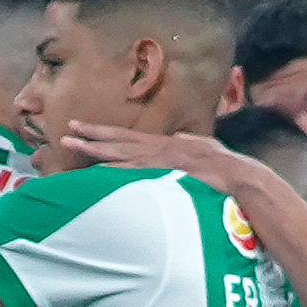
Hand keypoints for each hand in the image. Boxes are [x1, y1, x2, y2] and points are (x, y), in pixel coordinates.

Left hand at [63, 121, 259, 191]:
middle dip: (91, 135)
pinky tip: (94, 170)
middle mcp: (158, 148)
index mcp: (166, 144)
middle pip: (117, 141)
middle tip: (66, 131)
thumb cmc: (227, 168)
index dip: (104, 132)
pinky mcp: (162, 175)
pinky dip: (112, 170)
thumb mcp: (206, 147)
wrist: (240, 178)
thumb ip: (191, 142)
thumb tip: (182, 138)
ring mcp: (158, 161)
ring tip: (69, 143)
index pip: (128, 137)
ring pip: (118, 154)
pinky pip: (131, 173)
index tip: (83, 127)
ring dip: (93, 149)